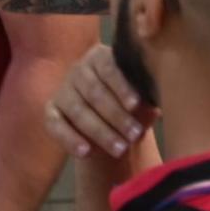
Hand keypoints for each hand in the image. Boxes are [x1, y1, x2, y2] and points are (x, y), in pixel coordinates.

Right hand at [45, 43, 154, 160]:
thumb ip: (148, 96)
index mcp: (100, 58)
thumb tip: (157, 106)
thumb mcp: (142, 94)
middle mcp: (78, 70)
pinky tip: (85, 152)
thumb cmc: (131, 100)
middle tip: (134, 135)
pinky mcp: (51, 111)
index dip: (121, 87)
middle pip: (94, 92)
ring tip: (120, 149)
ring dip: (99, 131)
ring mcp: (63, 91)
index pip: (109, 68)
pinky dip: (69, 139)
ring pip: (78, 111)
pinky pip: (56, 125)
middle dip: (115, 115)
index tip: (135, 105)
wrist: (111, 116)